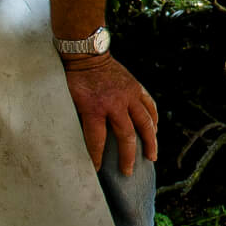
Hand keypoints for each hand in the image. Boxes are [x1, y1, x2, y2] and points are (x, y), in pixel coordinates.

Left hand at [61, 53, 157, 174]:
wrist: (87, 53)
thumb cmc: (74, 78)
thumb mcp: (69, 100)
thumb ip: (77, 119)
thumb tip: (75, 141)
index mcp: (94, 108)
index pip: (96, 141)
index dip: (96, 158)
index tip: (97, 170)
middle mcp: (115, 103)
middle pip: (126, 136)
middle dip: (128, 156)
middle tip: (128, 172)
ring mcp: (128, 95)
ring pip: (145, 122)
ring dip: (150, 141)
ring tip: (152, 157)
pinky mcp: (136, 87)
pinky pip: (149, 106)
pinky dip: (153, 119)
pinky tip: (155, 130)